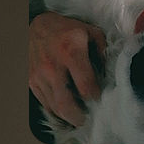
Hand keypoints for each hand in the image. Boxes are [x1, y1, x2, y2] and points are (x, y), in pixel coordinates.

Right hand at [28, 11, 105, 125]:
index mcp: (71, 52)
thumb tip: (112, 77)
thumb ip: (105, 54)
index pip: (86, 88)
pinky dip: (58, 112)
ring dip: (70, 117)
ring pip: (55, 108)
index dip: (97, 98)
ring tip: (81, 116)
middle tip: (90, 119)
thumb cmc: (70, 31)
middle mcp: (52, 65)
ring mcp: (39, 74)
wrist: (39, 24)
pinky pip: (45, 104)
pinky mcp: (31, 80)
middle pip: (66, 104)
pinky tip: (68, 110)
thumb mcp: (92, 34)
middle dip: (81, 117)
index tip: (102, 100)